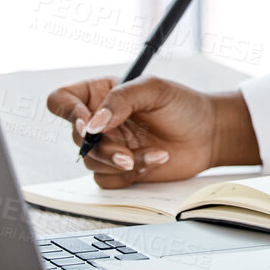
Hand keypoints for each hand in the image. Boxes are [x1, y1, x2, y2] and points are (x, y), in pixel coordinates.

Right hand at [46, 76, 259, 188]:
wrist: (209, 135)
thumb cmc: (184, 105)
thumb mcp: (154, 89)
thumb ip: (121, 99)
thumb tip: (93, 123)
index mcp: (100, 94)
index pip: (61, 101)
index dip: (67, 113)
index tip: (88, 124)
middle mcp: (100, 122)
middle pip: (76, 139)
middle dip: (103, 149)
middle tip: (126, 153)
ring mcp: (109, 146)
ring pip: (90, 163)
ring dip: (122, 162)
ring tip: (155, 153)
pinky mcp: (119, 169)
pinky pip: (108, 179)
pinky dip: (132, 173)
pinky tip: (156, 159)